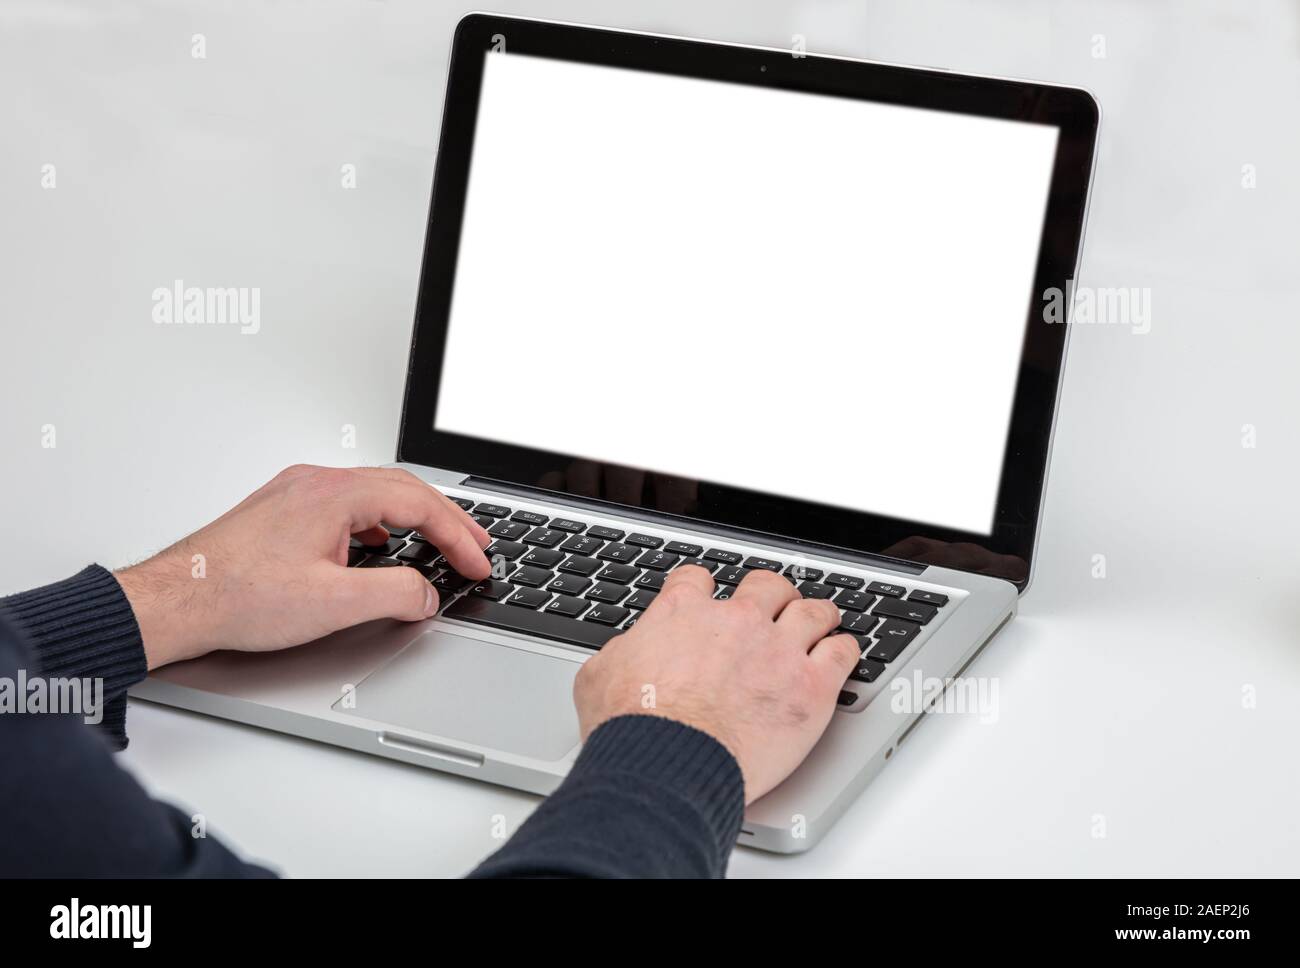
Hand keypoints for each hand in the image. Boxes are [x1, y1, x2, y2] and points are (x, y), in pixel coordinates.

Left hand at [115, 465, 490, 669]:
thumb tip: (425, 593)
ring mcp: (296, 493)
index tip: (478, 561)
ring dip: (413, 518)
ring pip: (375, 493)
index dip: (458, 535)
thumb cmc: (235, 596)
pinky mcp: (282, 510)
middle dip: (446, 520)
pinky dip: (379, 521)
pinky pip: (347, 503)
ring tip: (438, 542)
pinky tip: (379, 543)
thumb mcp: (333, 603)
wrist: (175, 601)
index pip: (418, 503)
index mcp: (334, 494)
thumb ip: (393, 594)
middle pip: (402, 489)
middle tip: (475, 546)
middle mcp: (315, 483)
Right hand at [573, 565, 859, 802]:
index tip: (709, 599)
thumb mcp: (599, 676)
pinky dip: (844, 649)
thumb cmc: (631, 728)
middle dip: (770, 595)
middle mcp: (735, 621)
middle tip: (773, 608)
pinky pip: (842, 652)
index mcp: (683, 613)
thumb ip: (623, 652)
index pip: (698, 578)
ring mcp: (777, 650)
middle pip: (766, 585)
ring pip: (812, 611)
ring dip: (816, 615)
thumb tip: (625, 654)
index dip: (705, 588)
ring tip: (821, 621)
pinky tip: (842, 653)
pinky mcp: (810, 686)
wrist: (664, 765)